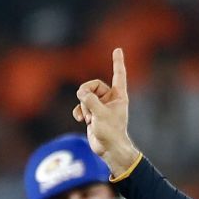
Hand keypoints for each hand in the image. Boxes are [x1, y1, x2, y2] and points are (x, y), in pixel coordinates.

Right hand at [72, 47, 139, 177]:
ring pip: (85, 96)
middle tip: (86, 105)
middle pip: (92, 85)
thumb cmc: (111, 133)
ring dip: (83, 106)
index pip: (118, 75)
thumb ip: (90, 100)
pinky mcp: (92, 114)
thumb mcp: (100, 114)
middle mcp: (110, 99)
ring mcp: (100, 106)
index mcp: (119, 96)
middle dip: (86, 94)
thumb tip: (80, 93)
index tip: (118, 49)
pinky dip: (79, 111)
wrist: (109, 150)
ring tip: (89, 118)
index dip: (117, 62)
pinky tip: (81, 120)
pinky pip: (81, 106)